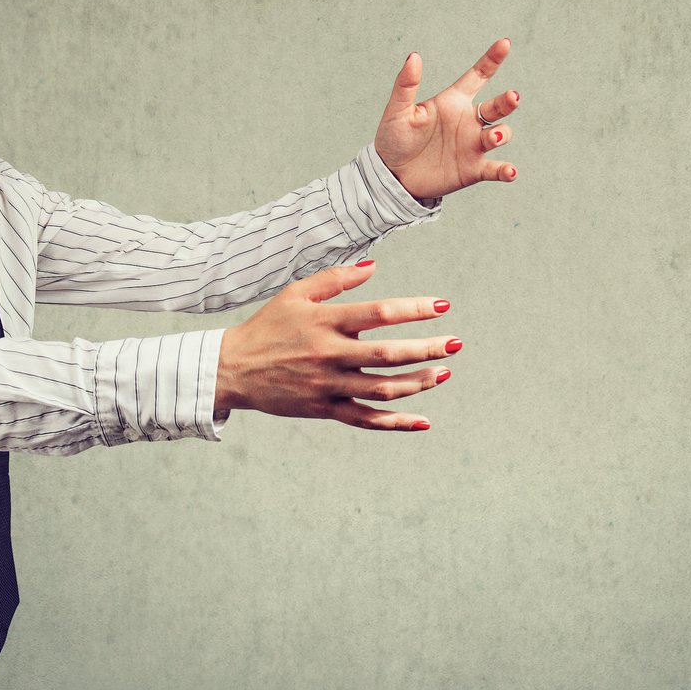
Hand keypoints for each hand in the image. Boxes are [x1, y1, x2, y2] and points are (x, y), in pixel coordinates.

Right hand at [215, 260, 455, 430]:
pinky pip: (366, 419)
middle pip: (388, 354)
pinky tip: (423, 420)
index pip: (379, 313)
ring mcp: (328, 385)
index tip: (443, 305)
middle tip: (457, 343)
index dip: (414, 309)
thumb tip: (374, 266)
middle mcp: (329, 354)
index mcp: (325, 321)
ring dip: (418, 382)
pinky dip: (396, 423)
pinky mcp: (325, 409)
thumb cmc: (268, 325)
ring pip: (383, 389)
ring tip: (444, 373)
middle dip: (427, 349)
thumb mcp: (296, 292)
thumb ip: (336, 279)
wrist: (234, 369)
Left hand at [373, 38, 521, 203]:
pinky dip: (506, 171)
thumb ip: (406, 85)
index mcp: (453, 101)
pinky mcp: (473, 169)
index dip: (492, 59)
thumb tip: (414, 56)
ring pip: (500, 134)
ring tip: (494, 136)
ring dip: (502, 133)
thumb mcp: (397, 111)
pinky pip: (495, 168)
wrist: (392, 176)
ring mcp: (473, 145)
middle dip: (507, 102)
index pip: (478, 76)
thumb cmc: (394, 138)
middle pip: (497, 106)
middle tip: (512, 97)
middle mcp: (468, 121)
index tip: (505, 43)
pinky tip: (511, 172)